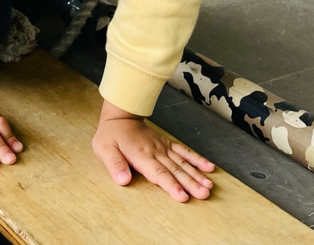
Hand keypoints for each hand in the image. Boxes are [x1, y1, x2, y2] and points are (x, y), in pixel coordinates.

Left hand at [92, 102, 214, 201]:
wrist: (120, 115)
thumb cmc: (111, 135)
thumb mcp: (104, 149)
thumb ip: (115, 164)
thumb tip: (123, 180)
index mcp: (141, 155)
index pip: (159, 173)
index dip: (171, 185)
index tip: (183, 196)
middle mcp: (156, 152)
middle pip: (175, 170)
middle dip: (191, 183)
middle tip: (204, 194)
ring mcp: (163, 147)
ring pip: (183, 162)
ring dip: (197, 175)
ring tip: (209, 186)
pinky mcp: (167, 144)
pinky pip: (184, 152)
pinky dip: (197, 159)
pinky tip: (209, 167)